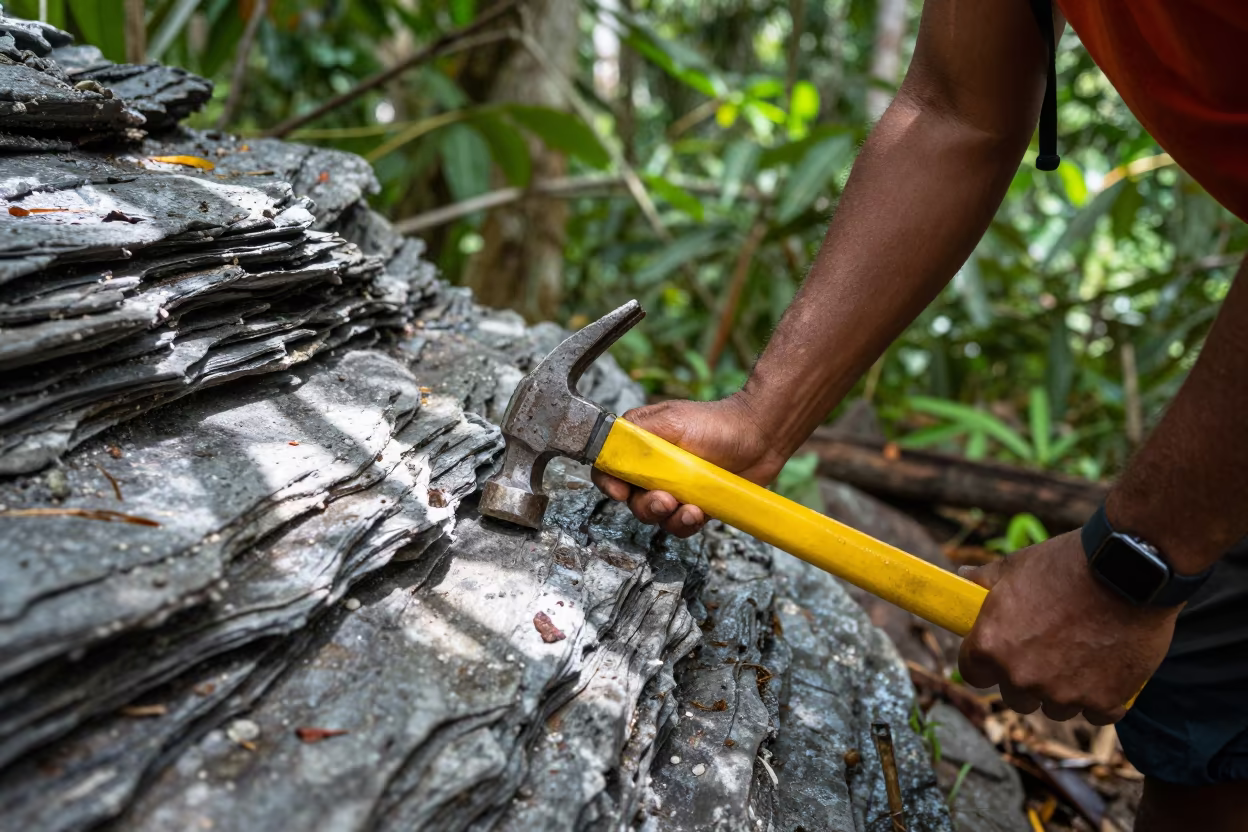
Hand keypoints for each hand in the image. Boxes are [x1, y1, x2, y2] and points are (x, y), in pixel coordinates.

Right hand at [591, 394, 788, 537]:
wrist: (760, 438)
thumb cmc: (716, 423)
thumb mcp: (670, 419)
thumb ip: (637, 434)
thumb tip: (609, 448)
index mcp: (640, 445)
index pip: (609, 468)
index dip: (609, 484)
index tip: (621, 492)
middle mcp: (652, 469)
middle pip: (630, 500)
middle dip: (645, 505)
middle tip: (665, 500)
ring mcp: (674, 489)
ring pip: (655, 517)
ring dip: (668, 517)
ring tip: (689, 508)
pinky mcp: (694, 506)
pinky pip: (679, 525)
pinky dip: (686, 523)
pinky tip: (699, 512)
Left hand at [957, 530, 1177, 724]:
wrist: (1129, 570)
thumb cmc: (1065, 565)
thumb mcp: (1015, 565)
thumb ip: (984, 578)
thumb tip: (963, 575)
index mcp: (991, 646)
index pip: (972, 674)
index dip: (983, 663)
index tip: (996, 652)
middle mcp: (1022, 677)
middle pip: (1014, 697)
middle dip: (1024, 679)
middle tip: (1044, 651)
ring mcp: (1064, 694)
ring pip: (1055, 708)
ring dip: (1062, 690)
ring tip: (1079, 655)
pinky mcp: (1105, 701)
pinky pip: (1096, 713)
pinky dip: (1101, 697)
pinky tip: (1107, 669)